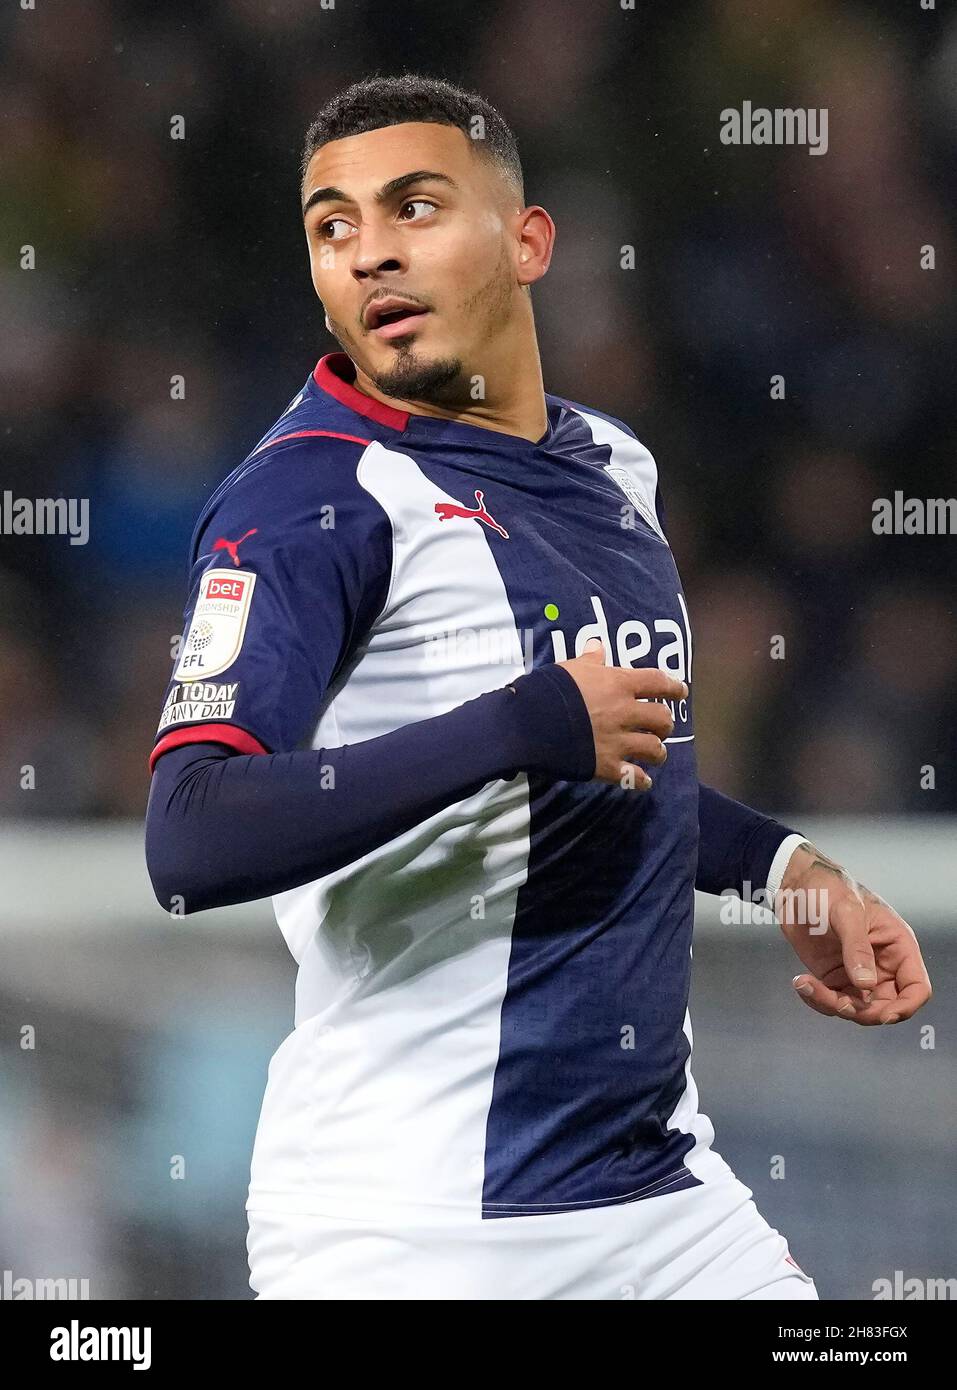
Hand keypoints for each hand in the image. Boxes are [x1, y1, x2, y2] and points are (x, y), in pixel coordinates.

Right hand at [558, 638, 687, 788]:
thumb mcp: (571, 667)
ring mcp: (618, 741)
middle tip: (661, 725)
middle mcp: (625, 713)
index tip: (681, 691)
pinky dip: (641, 780)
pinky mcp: (607, 766)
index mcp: (619, 685)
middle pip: (662, 718)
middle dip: (665, 723)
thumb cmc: (551, 689)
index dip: (672, 686)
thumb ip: (590, 660)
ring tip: (655, 754)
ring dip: (658, 752)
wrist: (531, 722)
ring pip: (655, 749)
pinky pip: (634, 777)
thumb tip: (598, 646)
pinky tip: (644, 782)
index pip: (657, 682)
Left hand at [776, 842, 931, 1025]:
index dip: (906, 1006)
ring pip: (858, 1009)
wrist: (797, 885)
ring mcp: (858, 974)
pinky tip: (802, 983)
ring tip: (807, 985)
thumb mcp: (847, 911)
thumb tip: (865, 984)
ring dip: (834, 1006)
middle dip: (864, 1012)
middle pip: (887, 1007)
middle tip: (837, 1002)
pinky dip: (817, 1000)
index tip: (883, 1014)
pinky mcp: (834, 978)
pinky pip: (833, 1001)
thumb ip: (857, 947)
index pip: (917, 988)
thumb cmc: (830, 888)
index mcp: (898, 946)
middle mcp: (882, 965)